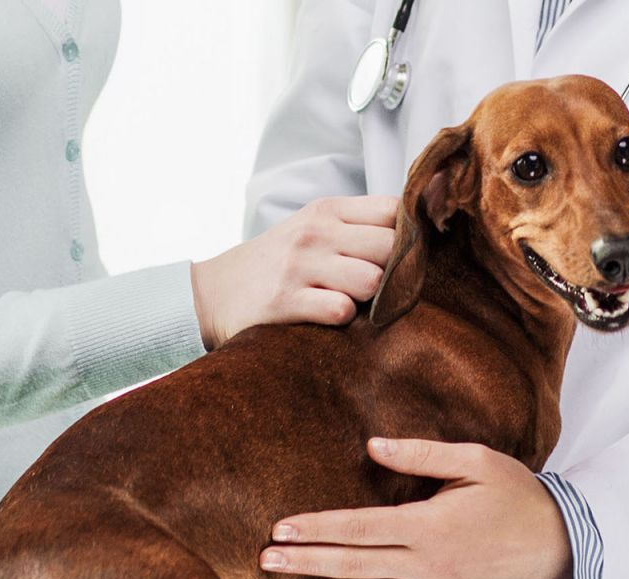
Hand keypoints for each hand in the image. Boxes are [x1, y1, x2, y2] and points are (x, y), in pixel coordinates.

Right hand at [189, 196, 397, 349]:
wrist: (211, 293)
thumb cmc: (276, 264)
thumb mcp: (312, 229)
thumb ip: (358, 226)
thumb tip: (417, 231)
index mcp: (327, 210)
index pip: (393, 209)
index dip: (410, 235)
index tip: (408, 256)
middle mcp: (315, 233)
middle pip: (392, 246)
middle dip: (396, 272)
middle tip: (383, 289)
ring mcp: (299, 266)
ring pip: (372, 280)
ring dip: (372, 299)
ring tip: (355, 304)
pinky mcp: (284, 301)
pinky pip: (340, 311)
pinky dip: (343, 319)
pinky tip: (329, 317)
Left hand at [262, 438, 571, 578]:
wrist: (556, 543)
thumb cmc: (514, 494)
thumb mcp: (475, 461)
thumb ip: (422, 455)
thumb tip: (372, 446)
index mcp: (430, 525)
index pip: (360, 527)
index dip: (317, 528)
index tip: (280, 527)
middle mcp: (427, 566)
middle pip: (354, 566)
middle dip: (305, 564)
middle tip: (263, 561)